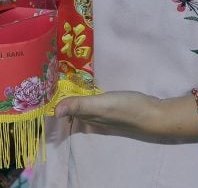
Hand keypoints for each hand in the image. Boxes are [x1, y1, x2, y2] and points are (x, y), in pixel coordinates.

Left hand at [54, 91, 184, 141]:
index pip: (65, 113)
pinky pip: (94, 100)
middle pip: (72, 109)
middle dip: (61, 98)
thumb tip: (53, 111)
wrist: (155, 115)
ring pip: (83, 105)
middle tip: (49, 79)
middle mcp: (93, 117)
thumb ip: (80, 105)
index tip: (42, 89)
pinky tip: (89, 84)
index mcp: (87, 117)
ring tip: (64, 79)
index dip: (53, 103)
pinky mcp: (114, 107)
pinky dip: (87, 93)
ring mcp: (104, 113)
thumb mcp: (101, 104)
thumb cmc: (127, 109)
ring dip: (73, 95)